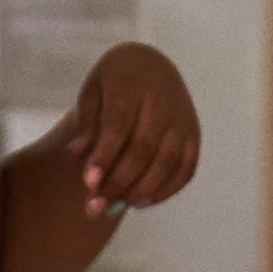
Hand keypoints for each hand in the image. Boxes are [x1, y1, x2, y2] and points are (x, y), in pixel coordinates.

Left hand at [52, 42, 203, 210]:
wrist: (151, 64)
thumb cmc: (114, 82)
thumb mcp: (92, 92)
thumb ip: (87, 123)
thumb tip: (78, 156)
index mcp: (132, 87)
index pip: (119, 125)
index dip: (105, 156)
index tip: (89, 182)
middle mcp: (163, 103)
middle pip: (143, 149)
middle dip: (119, 182)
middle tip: (95, 206)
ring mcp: (183, 120)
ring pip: (167, 162)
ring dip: (141, 190)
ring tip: (115, 207)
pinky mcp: (195, 134)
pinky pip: (186, 168)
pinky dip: (167, 190)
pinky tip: (143, 202)